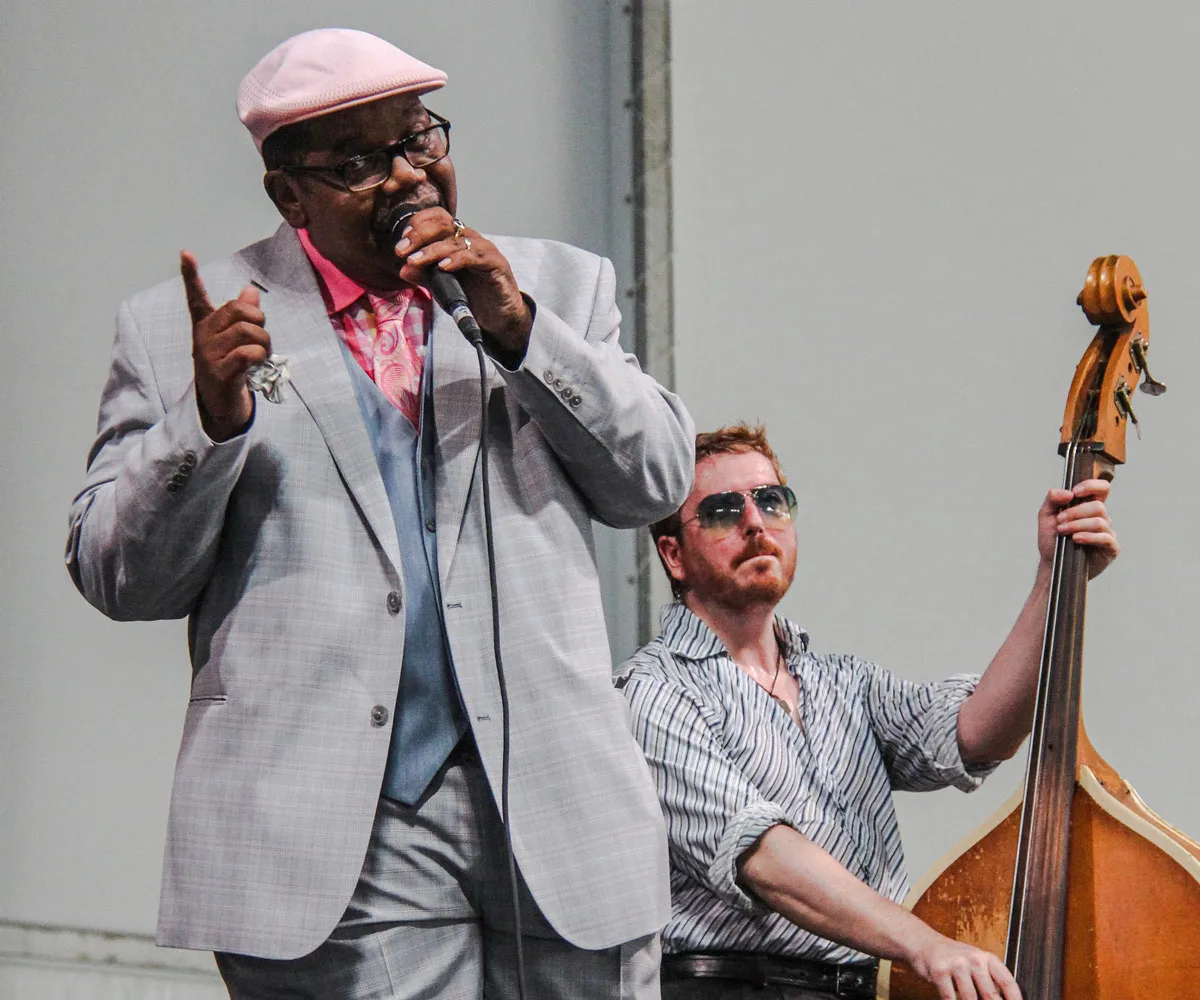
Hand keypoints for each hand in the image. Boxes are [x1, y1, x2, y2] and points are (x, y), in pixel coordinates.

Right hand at [181, 251, 271, 441]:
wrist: (222, 406)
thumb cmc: (232, 369)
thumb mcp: (236, 341)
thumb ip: (243, 316)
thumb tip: (250, 289)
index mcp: (206, 326)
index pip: (196, 297)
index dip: (191, 276)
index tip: (185, 253)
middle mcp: (203, 337)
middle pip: (239, 309)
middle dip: (260, 320)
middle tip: (262, 339)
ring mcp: (209, 355)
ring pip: (248, 331)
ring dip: (265, 343)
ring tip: (262, 355)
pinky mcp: (219, 374)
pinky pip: (248, 353)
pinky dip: (260, 357)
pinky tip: (257, 365)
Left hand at [395, 209, 532, 351]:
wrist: (498, 318)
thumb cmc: (473, 297)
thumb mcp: (442, 286)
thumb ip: (424, 276)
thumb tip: (403, 269)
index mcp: (457, 240)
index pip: (437, 218)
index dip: (418, 225)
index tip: (402, 242)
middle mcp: (471, 240)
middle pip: (444, 223)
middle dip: (419, 235)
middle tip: (402, 250)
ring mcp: (485, 250)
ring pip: (456, 241)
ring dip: (431, 250)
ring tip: (415, 261)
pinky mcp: (497, 264)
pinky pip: (475, 256)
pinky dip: (456, 260)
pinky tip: (442, 267)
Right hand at [908, 930, 1020, 999]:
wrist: (924, 943)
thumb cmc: (954, 957)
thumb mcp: (976, 962)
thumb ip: (990, 980)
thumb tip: (1000, 999)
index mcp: (987, 958)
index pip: (1007, 982)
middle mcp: (974, 959)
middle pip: (990, 995)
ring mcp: (956, 964)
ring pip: (970, 999)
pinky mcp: (939, 971)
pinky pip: (950, 998)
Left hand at [1037, 478, 1118, 578]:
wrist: (1052, 564)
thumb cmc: (1052, 540)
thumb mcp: (1046, 516)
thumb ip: (1052, 499)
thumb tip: (1068, 492)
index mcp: (1089, 507)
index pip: (1102, 489)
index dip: (1092, 486)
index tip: (1075, 492)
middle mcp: (1102, 518)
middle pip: (1097, 506)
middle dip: (1075, 513)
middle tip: (1059, 522)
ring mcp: (1108, 533)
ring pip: (1100, 522)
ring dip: (1077, 525)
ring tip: (1062, 532)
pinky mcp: (1111, 548)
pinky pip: (1105, 538)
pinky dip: (1088, 537)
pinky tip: (1076, 539)